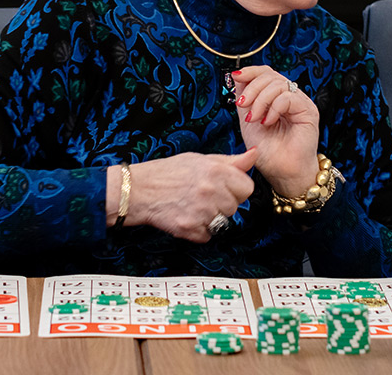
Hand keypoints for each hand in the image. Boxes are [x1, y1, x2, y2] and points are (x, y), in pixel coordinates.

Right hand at [113, 150, 259, 242]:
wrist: (138, 190)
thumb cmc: (167, 172)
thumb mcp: (199, 159)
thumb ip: (230, 161)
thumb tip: (254, 155)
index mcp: (216, 171)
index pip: (247, 188)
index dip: (235, 188)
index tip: (223, 187)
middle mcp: (211, 191)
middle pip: (235, 206)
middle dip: (223, 203)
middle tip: (202, 195)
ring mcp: (202, 211)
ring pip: (223, 222)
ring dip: (211, 217)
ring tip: (192, 205)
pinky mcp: (191, 229)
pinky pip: (208, 235)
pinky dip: (198, 230)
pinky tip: (186, 216)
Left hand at [230, 66, 320, 196]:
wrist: (281, 173)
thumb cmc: (268, 152)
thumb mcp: (249, 121)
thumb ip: (245, 99)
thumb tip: (238, 77)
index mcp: (277, 97)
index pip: (266, 73)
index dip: (251, 71)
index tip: (235, 77)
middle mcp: (290, 97)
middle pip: (271, 75)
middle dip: (252, 88)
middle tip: (242, 104)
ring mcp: (300, 103)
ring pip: (278, 84)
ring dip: (260, 100)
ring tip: (255, 119)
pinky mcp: (308, 111)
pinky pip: (288, 97)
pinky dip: (273, 108)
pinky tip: (268, 122)